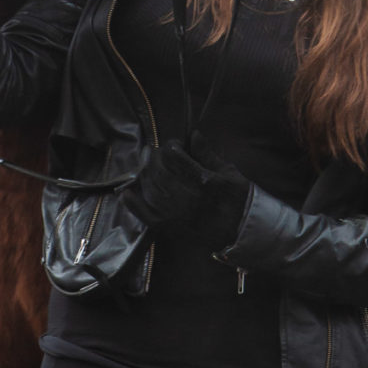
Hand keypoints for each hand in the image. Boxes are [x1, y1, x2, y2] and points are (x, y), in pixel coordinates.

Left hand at [124, 135, 250, 249]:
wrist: (241, 233)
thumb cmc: (238, 199)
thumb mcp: (229, 172)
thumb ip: (208, 154)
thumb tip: (194, 134)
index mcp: (205, 182)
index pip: (176, 158)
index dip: (171, 146)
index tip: (174, 144)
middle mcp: (188, 199)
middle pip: (160, 172)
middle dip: (155, 158)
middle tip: (157, 152)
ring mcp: (178, 216)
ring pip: (151, 191)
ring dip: (145, 175)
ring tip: (147, 165)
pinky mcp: (171, 230)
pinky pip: (147, 217)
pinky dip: (134, 205)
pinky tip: (126, 193)